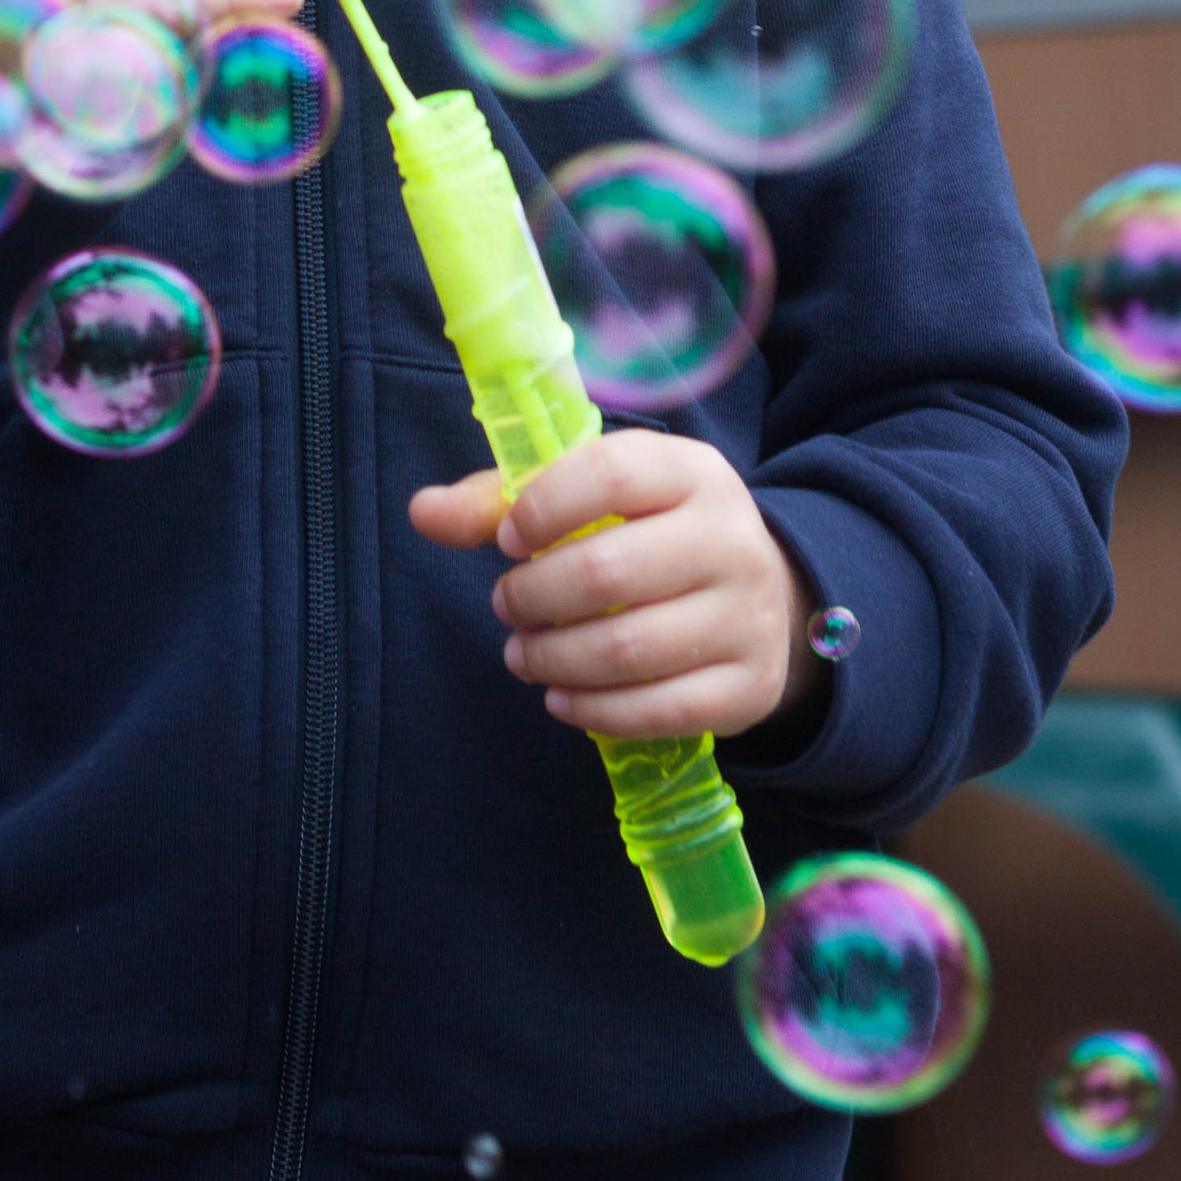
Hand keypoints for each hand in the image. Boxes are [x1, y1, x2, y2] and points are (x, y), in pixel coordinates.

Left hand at [409, 432, 824, 742]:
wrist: (759, 591)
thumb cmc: (648, 530)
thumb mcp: (590, 495)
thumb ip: (500, 500)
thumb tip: (421, 512)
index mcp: (689, 470)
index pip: (610, 474)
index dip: (543, 508)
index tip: (509, 541)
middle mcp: (730, 537)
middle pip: (611, 572)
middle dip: (535, 597)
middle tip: (505, 605)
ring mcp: (748, 616)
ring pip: (632, 647)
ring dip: (555, 658)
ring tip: (522, 654)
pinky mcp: (750, 686)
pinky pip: (663, 710)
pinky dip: (596, 710)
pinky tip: (561, 698)